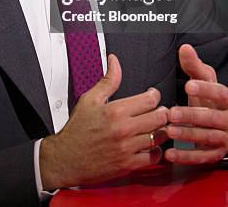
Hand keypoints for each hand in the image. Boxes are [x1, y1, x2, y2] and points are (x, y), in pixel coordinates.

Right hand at [40, 54, 167, 189]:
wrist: (65, 159)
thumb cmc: (77, 130)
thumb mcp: (90, 99)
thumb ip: (108, 80)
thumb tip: (115, 62)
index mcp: (116, 111)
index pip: (150, 100)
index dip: (154, 95)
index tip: (152, 95)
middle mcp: (124, 130)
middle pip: (159, 117)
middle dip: (162, 112)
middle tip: (158, 111)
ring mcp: (127, 149)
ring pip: (159, 137)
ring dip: (161, 130)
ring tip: (156, 127)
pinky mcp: (128, 165)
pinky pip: (153, 157)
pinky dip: (156, 151)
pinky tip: (150, 145)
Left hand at [164, 44, 227, 163]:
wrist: (226, 127)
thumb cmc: (210, 99)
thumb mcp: (205, 81)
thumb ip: (194, 65)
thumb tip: (184, 47)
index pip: (221, 94)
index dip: (206, 90)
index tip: (188, 84)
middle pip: (211, 118)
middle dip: (191, 116)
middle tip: (171, 112)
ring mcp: (224, 139)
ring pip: (206, 138)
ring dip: (187, 135)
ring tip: (168, 131)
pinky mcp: (216, 155)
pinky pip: (201, 157)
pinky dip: (186, 157)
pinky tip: (169, 154)